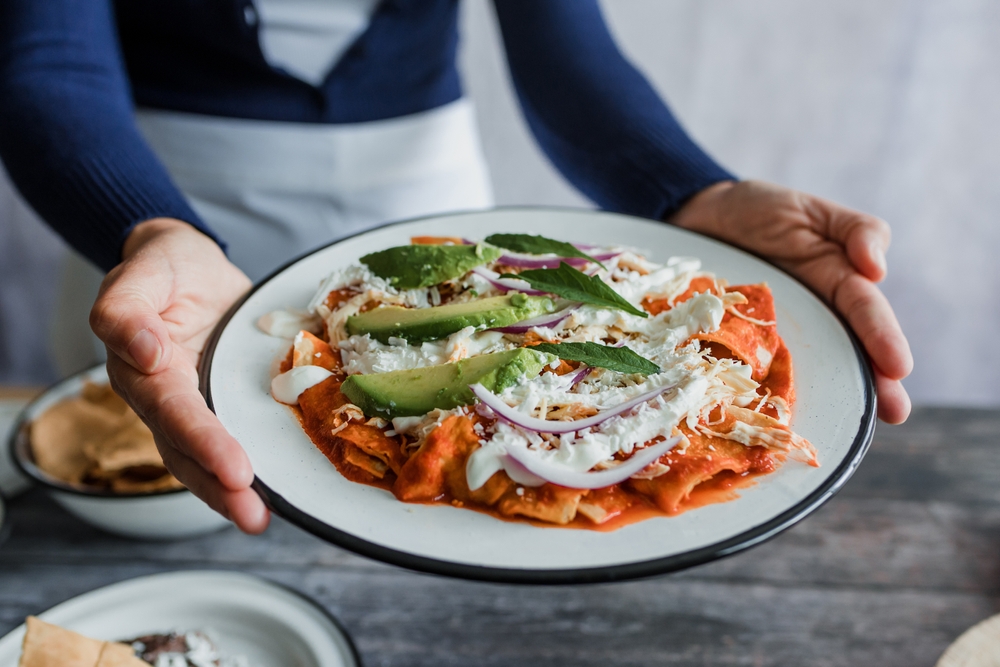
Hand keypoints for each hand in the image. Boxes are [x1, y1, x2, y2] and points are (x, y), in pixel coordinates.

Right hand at [90, 218, 268, 531]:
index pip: (174, 412)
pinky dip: (259, 464)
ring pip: (206, 458)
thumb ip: (127, 309)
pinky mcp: (229, 398)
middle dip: (219, 487)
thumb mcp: (143, 270)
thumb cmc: (165, 266)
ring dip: (232, 493)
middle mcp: (168, 396)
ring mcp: (200, 401)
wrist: (189, 262)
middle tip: (254, 516)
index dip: (203, 442)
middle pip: (187, 451)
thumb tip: (144, 353)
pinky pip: (240, 435)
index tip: (235, 471)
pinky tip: (284, 486)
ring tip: (262, 519)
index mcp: (144, 370)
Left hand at [671, 180, 912, 423]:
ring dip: (826, 393)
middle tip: (893, 412)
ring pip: (805, 367)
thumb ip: (855, 230)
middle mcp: (810, 316)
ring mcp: (773, 332)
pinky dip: (763, 387)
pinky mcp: (735, 342)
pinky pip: (749, 366)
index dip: (882, 339)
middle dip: (872, 382)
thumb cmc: (760, 211)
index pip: (865, 312)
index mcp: (835, 284)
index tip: (898, 368)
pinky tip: (775, 408)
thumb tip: (876, 269)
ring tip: (848, 422)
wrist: (696, 215)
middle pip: (845, 350)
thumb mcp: (813, 210)